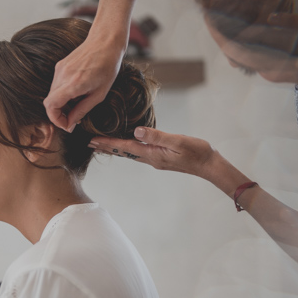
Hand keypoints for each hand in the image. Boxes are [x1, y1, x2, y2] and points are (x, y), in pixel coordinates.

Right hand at [44, 35, 124, 131]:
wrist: (105, 42)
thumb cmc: (108, 67)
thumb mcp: (99, 94)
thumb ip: (82, 110)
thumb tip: (70, 124)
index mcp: (74, 83)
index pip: (51, 106)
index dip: (56, 119)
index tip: (67, 124)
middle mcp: (62, 76)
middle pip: (50, 102)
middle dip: (60, 114)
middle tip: (74, 118)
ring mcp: (59, 70)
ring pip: (52, 95)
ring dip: (62, 104)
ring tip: (78, 103)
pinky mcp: (59, 66)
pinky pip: (56, 85)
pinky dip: (63, 94)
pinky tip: (77, 92)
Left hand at [89, 127, 218, 177]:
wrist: (209, 165)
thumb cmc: (197, 152)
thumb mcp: (177, 141)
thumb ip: (157, 136)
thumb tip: (137, 131)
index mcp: (152, 154)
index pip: (125, 148)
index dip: (108, 143)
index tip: (92, 140)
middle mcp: (150, 159)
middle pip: (123, 152)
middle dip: (106, 147)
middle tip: (89, 142)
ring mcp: (155, 159)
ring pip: (129, 153)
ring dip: (114, 149)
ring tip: (101, 145)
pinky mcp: (160, 158)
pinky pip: (138, 153)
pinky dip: (127, 148)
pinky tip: (126, 145)